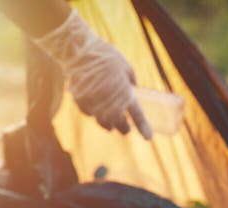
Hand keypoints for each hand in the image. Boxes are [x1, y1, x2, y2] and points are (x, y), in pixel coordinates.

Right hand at [33, 10, 151, 138]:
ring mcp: (95, 103)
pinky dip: (94, 112)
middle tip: (127, 129)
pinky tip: (95, 105)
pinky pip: (90, 113)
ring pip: (103, 122)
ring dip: (109, 124)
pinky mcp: (82, 102)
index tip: (148, 137)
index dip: (143, 127)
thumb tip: (133, 87)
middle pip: (118, 124)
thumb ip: (130, 79)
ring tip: (112, 122)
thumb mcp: (124, 65)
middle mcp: (110, 100)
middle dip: (124, 128)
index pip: (136, 114)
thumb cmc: (104, 55)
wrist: (79, 51)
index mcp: (124, 91)